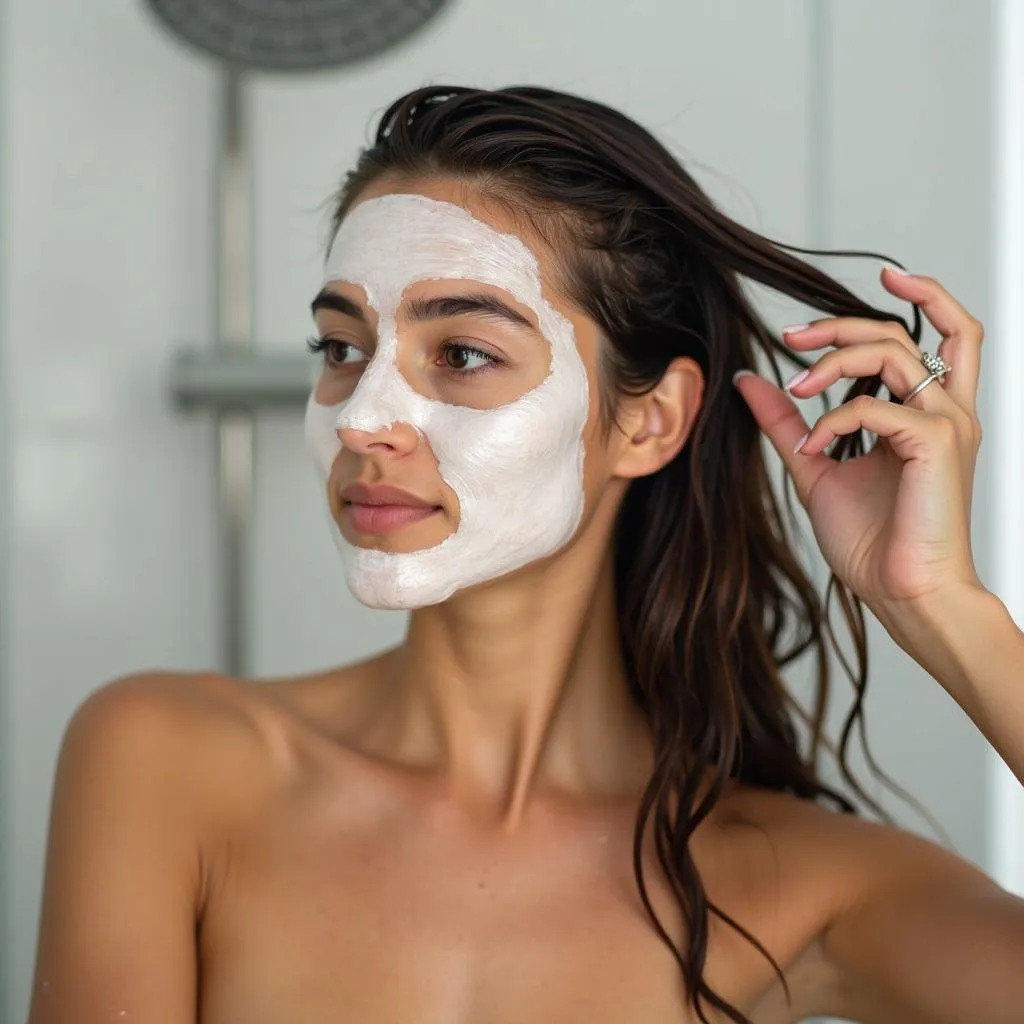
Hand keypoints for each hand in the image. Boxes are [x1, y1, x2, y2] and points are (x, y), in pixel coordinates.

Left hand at [733, 267, 984, 619]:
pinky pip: (878, 407)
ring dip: (835, 362)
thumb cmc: (872, 539)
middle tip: (791, 337)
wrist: (901, 593)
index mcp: (928, 414)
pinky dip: (834, 419)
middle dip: (843, 325)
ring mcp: (947, 426)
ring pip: (896, 354)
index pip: (946, 334)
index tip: (879, 275)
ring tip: (797, 390)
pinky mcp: (938, 445)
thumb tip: (751, 381)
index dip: (923, 293)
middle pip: (905, 333)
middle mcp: (946, 411)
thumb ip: (788, 422)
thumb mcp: (816, 467)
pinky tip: (812, 448)